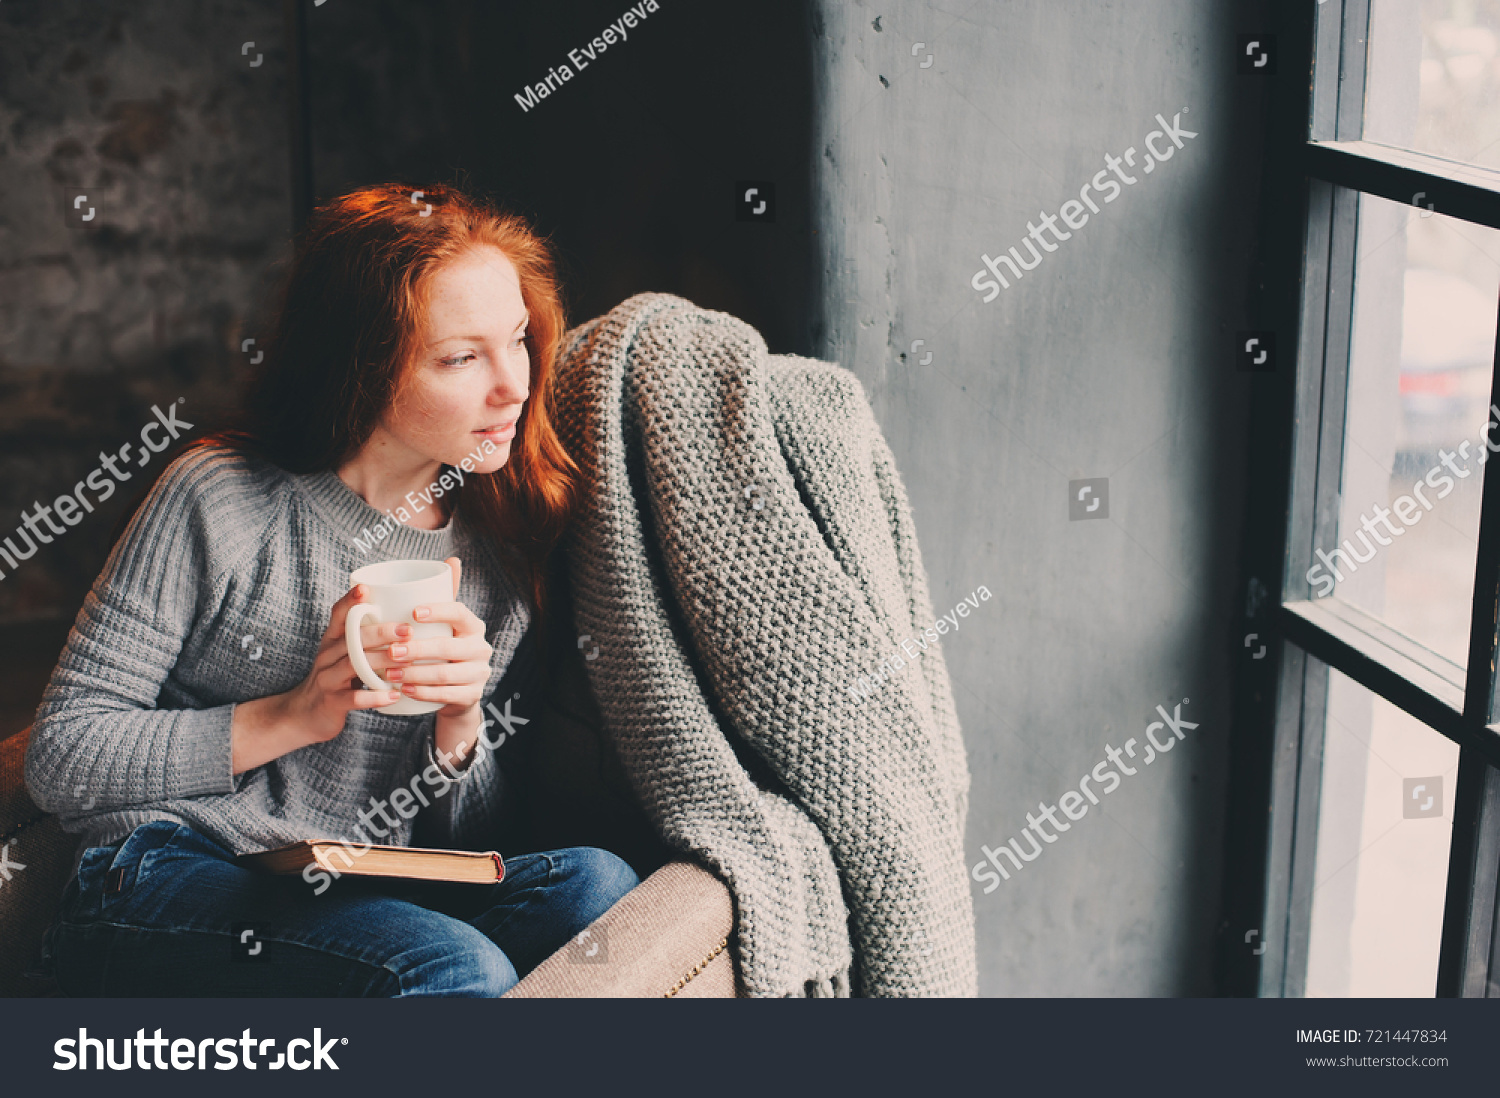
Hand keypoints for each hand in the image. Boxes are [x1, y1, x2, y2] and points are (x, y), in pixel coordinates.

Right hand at [230, 582, 407, 772]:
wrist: (305, 715)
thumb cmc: (336, 678)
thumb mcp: (344, 654)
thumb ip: (364, 637)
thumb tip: (402, 616)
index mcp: (332, 640)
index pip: (338, 615)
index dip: (349, 601)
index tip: (365, 588)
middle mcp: (327, 655)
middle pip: (352, 639)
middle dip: (381, 632)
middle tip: (408, 630)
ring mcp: (327, 679)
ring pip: (354, 665)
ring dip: (382, 661)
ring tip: (408, 661)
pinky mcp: (332, 702)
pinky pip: (354, 699)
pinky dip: (375, 697)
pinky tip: (394, 695)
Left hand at [377, 557, 493, 765]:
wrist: (459, 690)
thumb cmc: (445, 648)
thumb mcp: (446, 623)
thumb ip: (445, 594)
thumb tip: (452, 559)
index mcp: (473, 626)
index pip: (459, 613)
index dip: (437, 611)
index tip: (412, 613)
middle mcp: (481, 648)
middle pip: (448, 647)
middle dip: (417, 649)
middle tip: (390, 650)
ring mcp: (479, 674)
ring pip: (446, 674)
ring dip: (415, 673)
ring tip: (390, 673)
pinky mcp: (472, 696)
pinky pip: (447, 695)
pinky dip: (424, 693)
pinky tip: (405, 690)